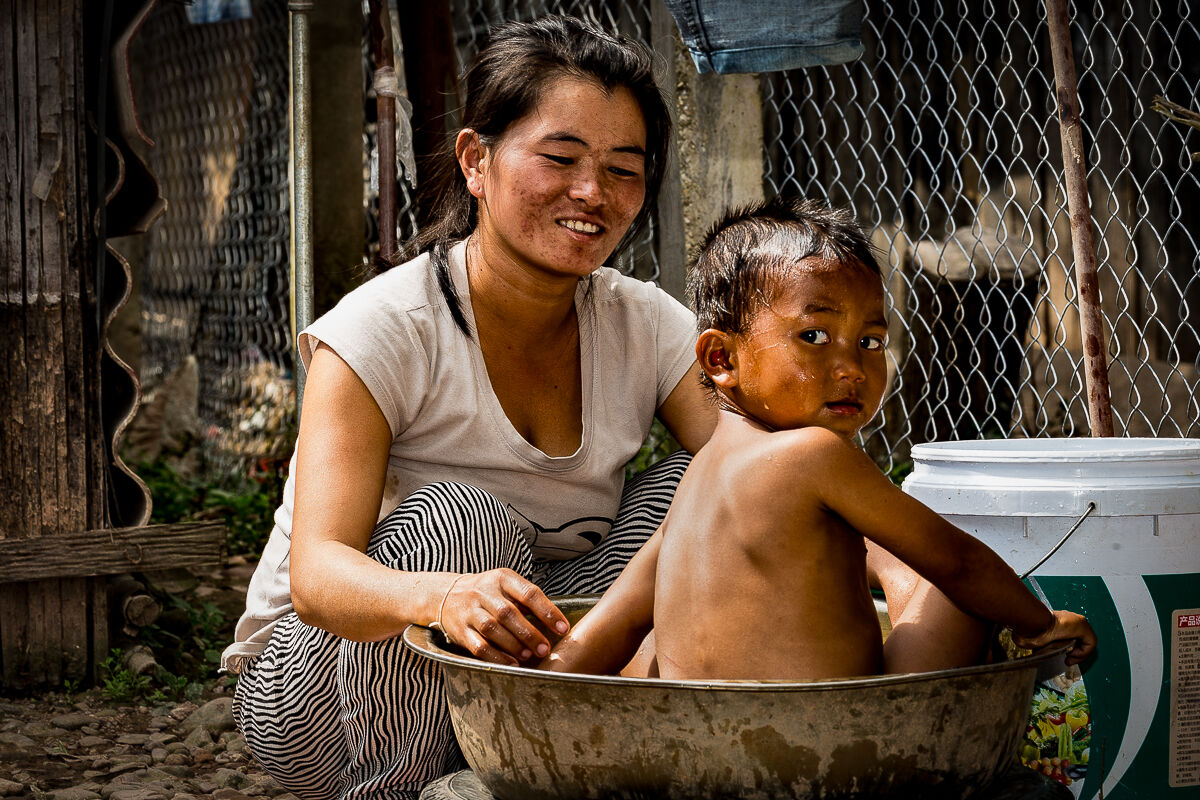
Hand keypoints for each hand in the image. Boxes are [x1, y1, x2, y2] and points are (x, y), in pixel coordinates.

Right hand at [435, 569, 568, 665]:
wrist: (445, 594)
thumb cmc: (487, 593)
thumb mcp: (505, 585)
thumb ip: (526, 599)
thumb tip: (555, 622)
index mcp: (502, 578)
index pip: (529, 593)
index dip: (548, 612)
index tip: (563, 628)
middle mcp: (484, 592)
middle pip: (509, 614)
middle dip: (530, 633)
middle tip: (545, 649)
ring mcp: (470, 611)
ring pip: (493, 629)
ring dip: (514, 645)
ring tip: (529, 656)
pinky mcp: (460, 630)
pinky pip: (478, 646)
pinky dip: (496, 657)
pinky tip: (511, 663)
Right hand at [1013, 609, 1096, 665]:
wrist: (1035, 622)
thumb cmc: (1033, 629)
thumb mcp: (1041, 637)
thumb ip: (1044, 642)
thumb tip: (1029, 648)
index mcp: (1062, 619)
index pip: (1073, 635)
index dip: (1071, 648)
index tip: (1064, 655)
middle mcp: (1073, 619)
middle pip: (1081, 639)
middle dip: (1076, 652)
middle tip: (1068, 660)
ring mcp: (1079, 622)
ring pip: (1087, 642)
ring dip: (1079, 654)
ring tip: (1069, 658)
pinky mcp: (1083, 627)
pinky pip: (1090, 644)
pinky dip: (1083, 653)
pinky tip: (1071, 654)